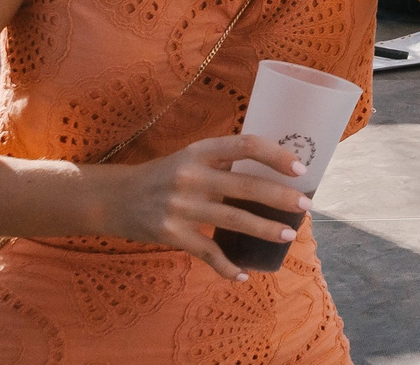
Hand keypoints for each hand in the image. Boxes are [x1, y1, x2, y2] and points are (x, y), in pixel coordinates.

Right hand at [97, 133, 308, 281]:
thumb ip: (223, 161)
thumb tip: (273, 168)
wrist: (112, 198)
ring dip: (265, 230)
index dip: (276, 155)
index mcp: (200, 150)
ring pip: (233, 220)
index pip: (246, 145)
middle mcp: (191, 175)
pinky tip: (243, 274)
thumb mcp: (190, 157)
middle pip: (246, 186)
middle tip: (306, 206)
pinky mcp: (171, 234)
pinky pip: (207, 252)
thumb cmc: (163, 175)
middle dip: (281, 198)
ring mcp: (180, 206)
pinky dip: (227, 266)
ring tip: (289, 236)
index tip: (300, 168)